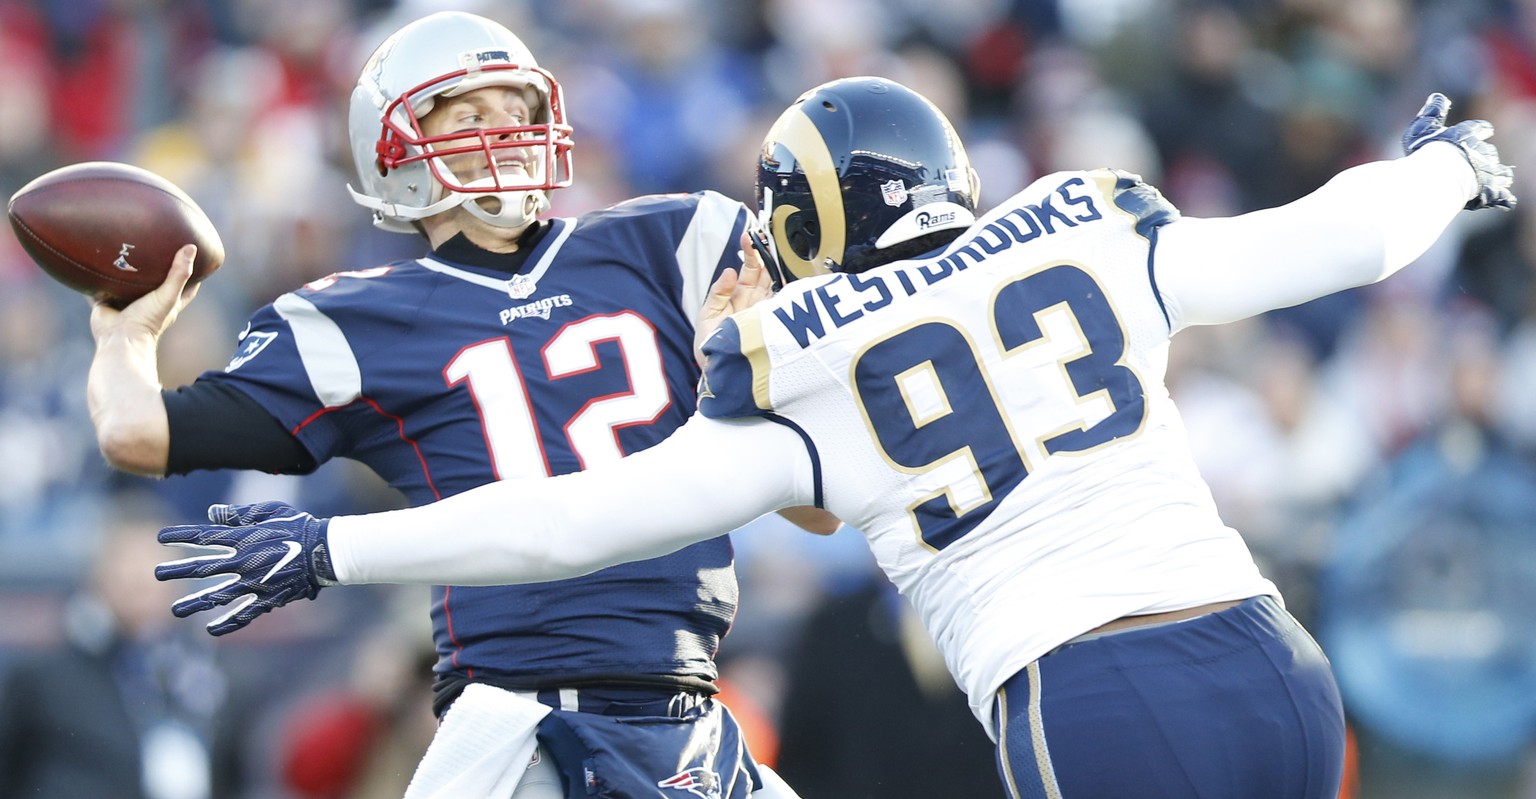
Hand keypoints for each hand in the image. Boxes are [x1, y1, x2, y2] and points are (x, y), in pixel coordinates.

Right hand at [89, 244, 201, 343]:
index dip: (189, 273)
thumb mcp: (168, 295)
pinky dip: (95, 278)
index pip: (184, 287)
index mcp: (166, 303)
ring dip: (123, 270)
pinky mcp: (105, 302)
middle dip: (153, 268)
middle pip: (152, 282)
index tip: (191, 256)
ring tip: (122, 247)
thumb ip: (179, 273)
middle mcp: (146, 303)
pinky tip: (92, 261)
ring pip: (124, 283)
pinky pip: (98, 287)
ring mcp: (125, 303)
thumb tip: (191, 247)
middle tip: (153, 245)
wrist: (119, 338)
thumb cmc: (148, 319)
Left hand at [156, 502, 337, 635]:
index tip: (160, 538)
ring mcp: (254, 583)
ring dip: (194, 603)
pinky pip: (243, 614)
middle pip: (203, 567)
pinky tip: (210, 630)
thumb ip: (239, 513)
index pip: (204, 537)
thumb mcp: (270, 511)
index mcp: (243, 537)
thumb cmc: (299, 526)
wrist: (326, 551)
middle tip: (157, 573)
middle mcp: (243, 561)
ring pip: (217, 595)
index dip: (180, 536)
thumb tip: (211, 514)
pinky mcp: (267, 598)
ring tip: (175, 610)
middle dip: (177, 571)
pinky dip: (226, 623)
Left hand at [694, 230, 775, 364]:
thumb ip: (718, 294)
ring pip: (777, 287)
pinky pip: (784, 307)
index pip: (749, 270)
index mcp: (739, 296)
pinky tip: (785, 282)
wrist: (718, 375)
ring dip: (777, 271)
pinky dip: (787, 294)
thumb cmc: (711, 348)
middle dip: (768, 256)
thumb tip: (729, 270)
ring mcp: (767, 313)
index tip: (750, 238)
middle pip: (766, 274)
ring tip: (777, 255)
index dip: (751, 253)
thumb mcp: (708, 317)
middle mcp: (756, 302)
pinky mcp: (775, 326)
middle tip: (768, 240)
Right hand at [1401, 92, 1516, 210]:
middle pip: (1489, 153)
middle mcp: (1482, 152)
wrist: (1439, 177)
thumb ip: (1432, 113)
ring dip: (1499, 176)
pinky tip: (1505, 200)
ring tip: (1497, 180)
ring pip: (1499, 173)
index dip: (1481, 130)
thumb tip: (1437, 97)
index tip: (1487, 131)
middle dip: (1487, 157)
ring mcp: (1488, 173)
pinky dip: (1503, 198)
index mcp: (1468, 136)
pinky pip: (1502, 196)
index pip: (1479, 129)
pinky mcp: (1490, 192)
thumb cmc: (1427, 152)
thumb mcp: (1423, 128)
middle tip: (1484, 162)